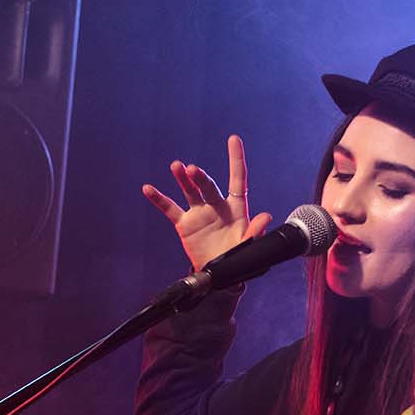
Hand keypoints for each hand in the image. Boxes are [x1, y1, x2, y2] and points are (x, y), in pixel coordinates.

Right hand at [141, 134, 271, 271]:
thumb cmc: (238, 257)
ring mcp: (199, 213)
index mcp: (236, 208)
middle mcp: (216, 205)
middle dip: (200, 178)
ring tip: (177, 167)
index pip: (237, 179)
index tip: (233, 139)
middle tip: (192, 170)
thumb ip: (255, 232)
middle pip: (208, 186)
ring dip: (183, 179)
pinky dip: (159, 199)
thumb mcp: (249, 246)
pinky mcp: (185, 224)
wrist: (219, 274)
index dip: (236, 159)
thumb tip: (266, 217)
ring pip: (190, 191)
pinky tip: (148, 189)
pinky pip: (170, 209)